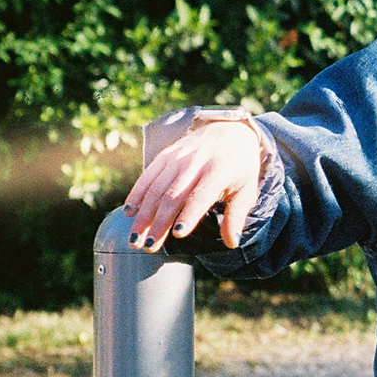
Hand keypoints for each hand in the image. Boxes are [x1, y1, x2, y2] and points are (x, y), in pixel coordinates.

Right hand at [122, 122, 263, 251]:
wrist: (230, 130)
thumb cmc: (240, 166)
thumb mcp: (247, 189)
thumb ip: (237, 216)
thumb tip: (232, 244)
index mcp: (220, 170)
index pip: (201, 195)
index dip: (189, 215)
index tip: (178, 234)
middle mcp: (196, 162)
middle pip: (173, 196)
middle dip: (159, 222)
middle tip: (148, 246)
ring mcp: (178, 157)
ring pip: (156, 188)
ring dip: (144, 215)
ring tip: (135, 238)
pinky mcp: (165, 154)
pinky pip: (147, 176)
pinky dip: (136, 194)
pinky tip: (129, 212)